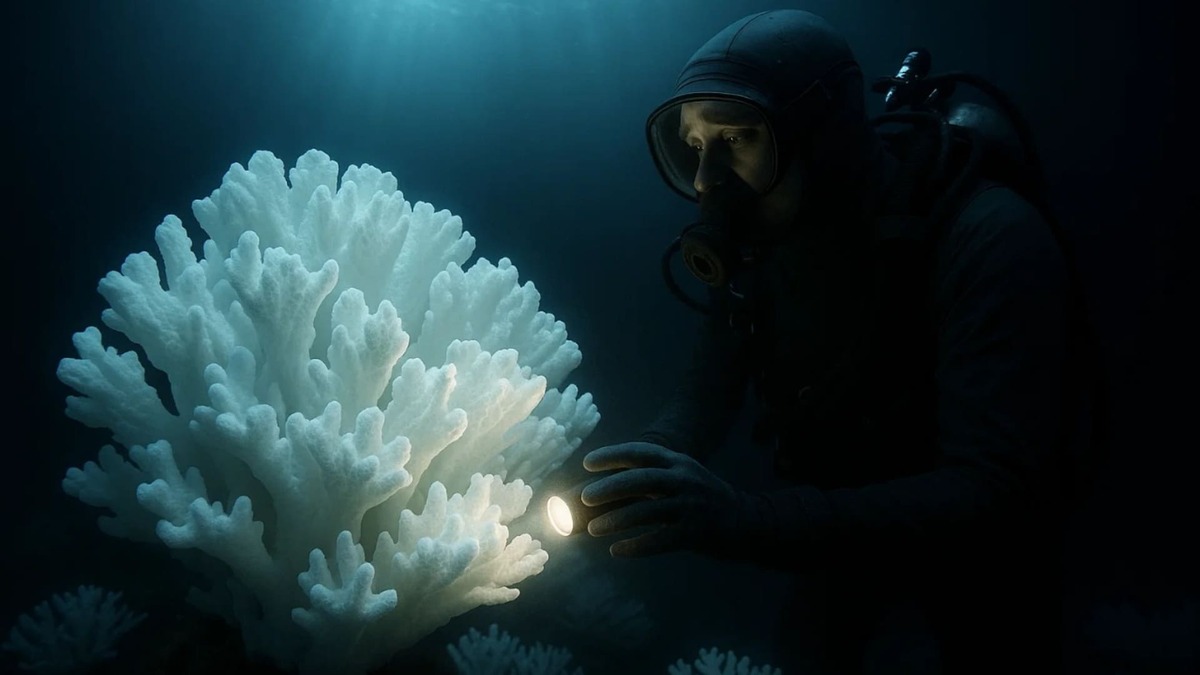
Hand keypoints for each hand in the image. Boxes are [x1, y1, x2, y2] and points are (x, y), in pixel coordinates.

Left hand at [580, 441, 745, 557]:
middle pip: (642, 480)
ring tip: (593, 529)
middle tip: (584, 498)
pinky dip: (636, 546)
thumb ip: (653, 476)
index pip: (642, 453)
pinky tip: (617, 551)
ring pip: (648, 511)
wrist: (746, 520)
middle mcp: (684, 480)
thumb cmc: (703, 498)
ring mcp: (691, 506)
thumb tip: (606, 485)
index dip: (613, 455)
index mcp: (678, 463)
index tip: (587, 462)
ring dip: (617, 520)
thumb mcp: (683, 476)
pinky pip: (660, 540)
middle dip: (610, 488)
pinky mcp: (696, 532)